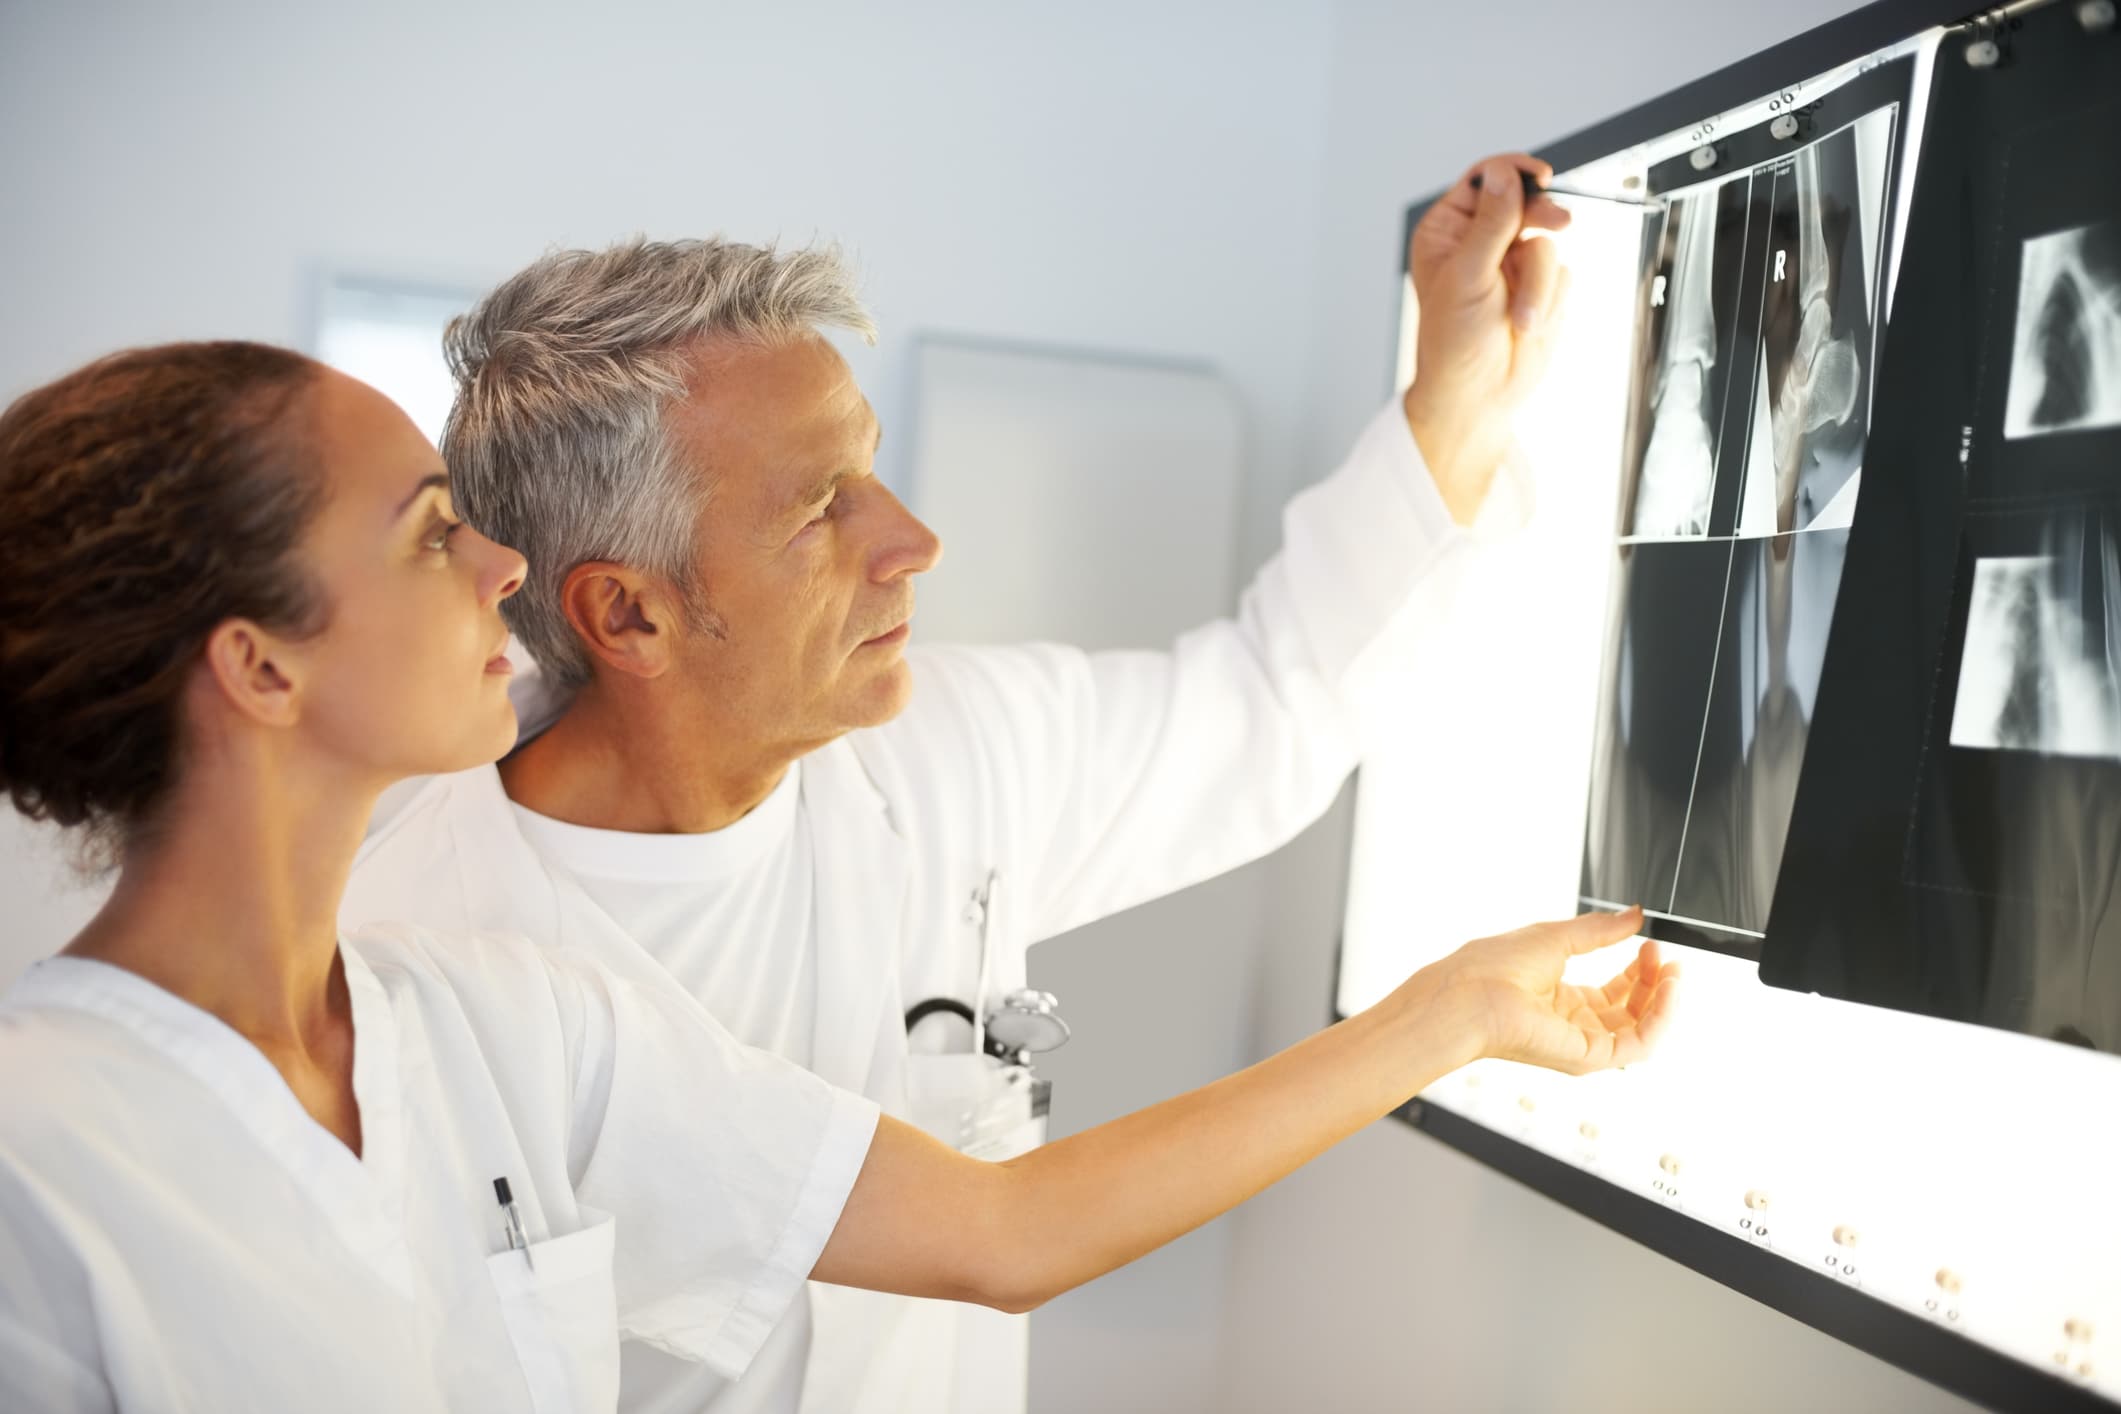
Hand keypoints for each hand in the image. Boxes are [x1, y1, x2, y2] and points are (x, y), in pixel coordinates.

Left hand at [1403, 153, 1573, 523]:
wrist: (1480, 398)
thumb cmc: (1455, 345)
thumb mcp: (1469, 277)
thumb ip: (1492, 224)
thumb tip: (1504, 176)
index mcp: (1448, 232)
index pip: (1485, 180)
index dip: (1513, 172)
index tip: (1539, 177)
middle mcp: (1480, 242)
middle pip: (1526, 204)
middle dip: (1540, 222)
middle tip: (1559, 225)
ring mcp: (1512, 264)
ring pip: (1547, 244)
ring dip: (1538, 284)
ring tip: (1520, 318)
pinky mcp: (1539, 287)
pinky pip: (1562, 274)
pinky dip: (1550, 300)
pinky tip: (1529, 324)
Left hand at [1421, 906, 1679, 1074]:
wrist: (1468, 993)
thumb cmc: (1493, 967)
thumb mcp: (1556, 937)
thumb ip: (1600, 929)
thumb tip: (1633, 915)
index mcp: (1560, 998)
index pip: (1613, 991)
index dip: (1638, 969)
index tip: (1651, 944)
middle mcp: (1572, 1024)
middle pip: (1630, 1011)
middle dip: (1653, 982)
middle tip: (1664, 955)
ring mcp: (1581, 1042)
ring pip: (1640, 1030)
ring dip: (1664, 1000)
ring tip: (1673, 972)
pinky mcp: (1587, 1057)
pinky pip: (1638, 1045)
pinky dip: (1660, 1019)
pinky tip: (1668, 990)